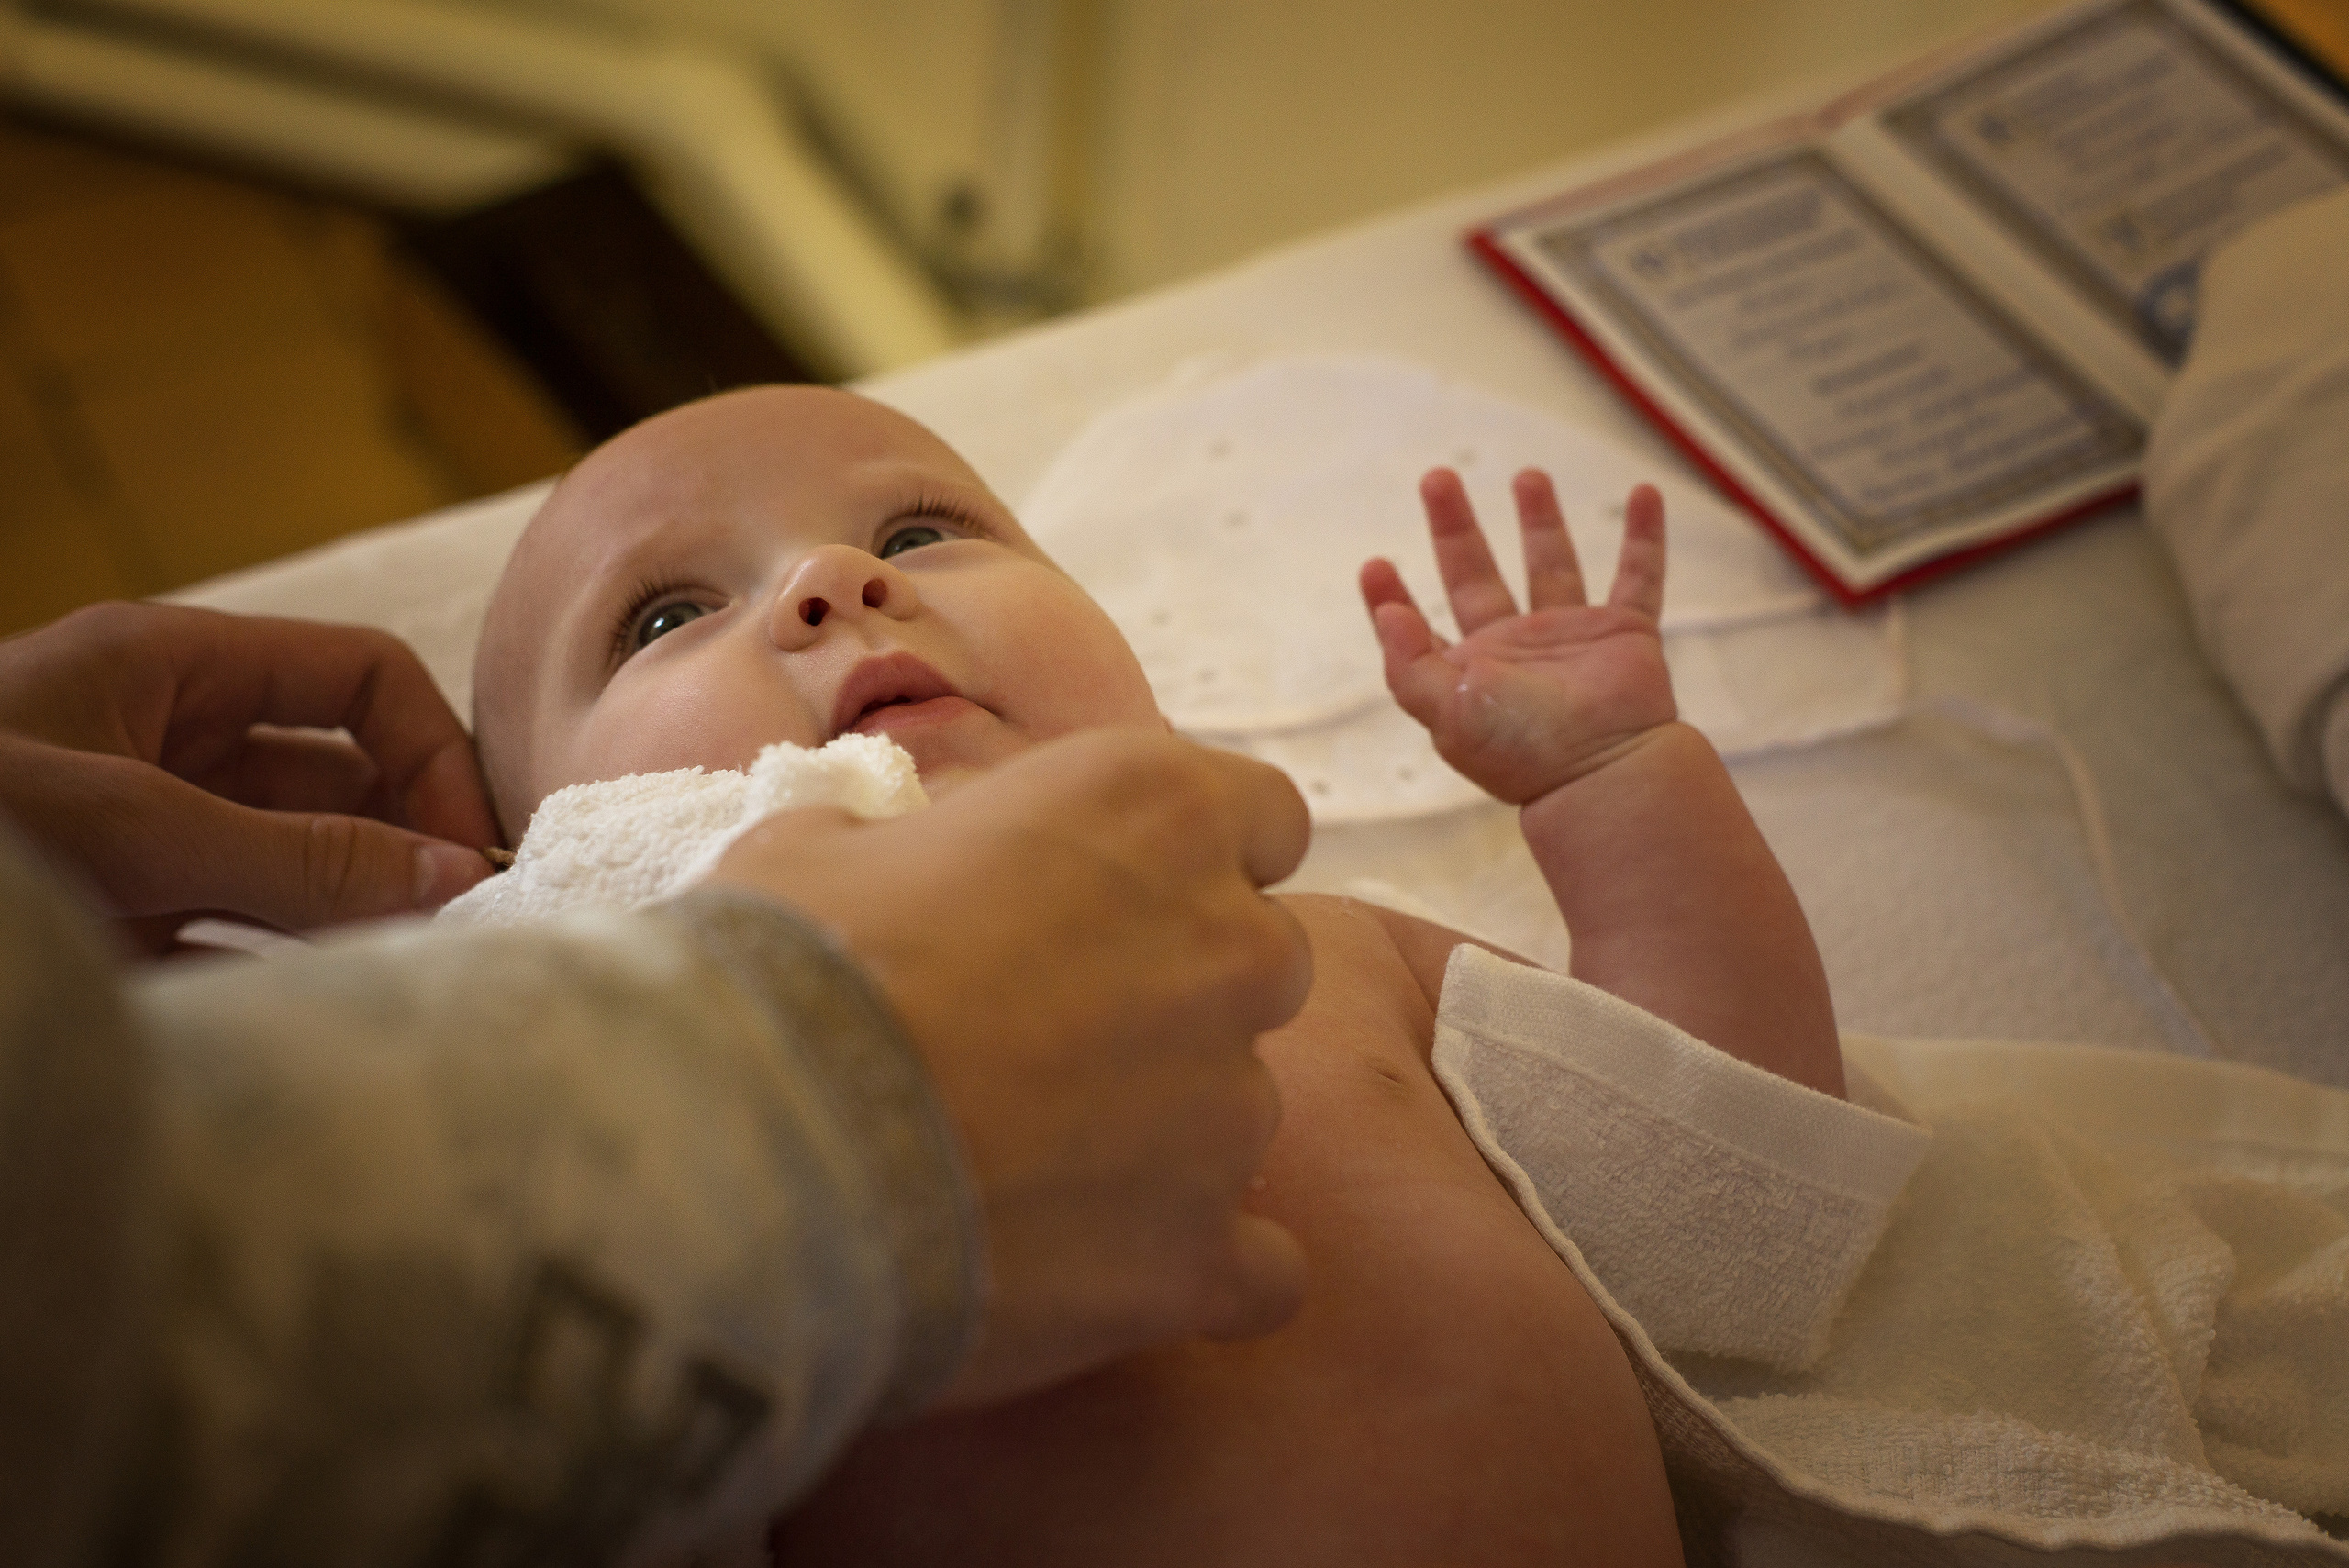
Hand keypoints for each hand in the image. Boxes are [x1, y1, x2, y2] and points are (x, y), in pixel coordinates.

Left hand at [0, 603, 498, 952]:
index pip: (357, 677)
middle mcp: (165, 743)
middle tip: (462, 924)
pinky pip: (232, 939)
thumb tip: (452, 876)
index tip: (473, 851)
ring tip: (407, 969)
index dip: (431, 753)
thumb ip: (294, 857)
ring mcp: (142, 836)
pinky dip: (286, 969)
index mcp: (168, 669)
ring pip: (293, 867)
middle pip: (337, 780)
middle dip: (407, 845)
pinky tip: (326, 1003)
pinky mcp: (116, 921)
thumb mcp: (125, 826)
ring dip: (354, 915)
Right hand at [708, 728, 1312, 1405]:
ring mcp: (1231, 1109)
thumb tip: (891, 866)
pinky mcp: (1203, 1252)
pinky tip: (1100, 1272)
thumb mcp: (822, 847)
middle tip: (1051, 1037)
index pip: (1263, 816)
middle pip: (1261, 962)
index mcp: (1155, 812)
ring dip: (1164, 1132)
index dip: (1195, 861)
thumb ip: (912, 843)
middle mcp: (1229, 948)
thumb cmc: (782, 973)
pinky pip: (1257, 1268)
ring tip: (1025, 1167)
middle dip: (1181, 993)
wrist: (745, 1157)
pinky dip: (1193, 1268)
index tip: (1118, 901)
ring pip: (1241, 1113)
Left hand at [1361, 468, 1676, 804]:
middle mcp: (1515, 650)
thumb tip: (1386, 615)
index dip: (1393, 597)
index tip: (1373, 564)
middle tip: (1437, 477)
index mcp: (1468, 671)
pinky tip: (1645, 494)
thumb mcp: (1448, 710)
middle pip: (1476, 573)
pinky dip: (1646, 537)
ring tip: (1527, 475)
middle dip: (1456, 527)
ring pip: (1552, 564)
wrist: (1604, 771)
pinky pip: (1640, 576)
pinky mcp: (1624, 634)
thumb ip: (1408, 665)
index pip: (1421, 624)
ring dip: (1540, 520)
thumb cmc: (1523, 749)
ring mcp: (1570, 638)